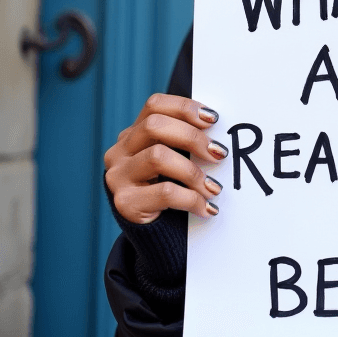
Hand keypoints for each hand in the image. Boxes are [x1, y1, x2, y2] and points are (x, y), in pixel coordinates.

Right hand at [104, 94, 227, 223]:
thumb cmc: (168, 186)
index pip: (154, 105)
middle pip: (154, 126)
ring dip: (193, 172)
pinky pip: (165, 192)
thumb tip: (220, 133)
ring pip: (157, 156)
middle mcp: (120, 151)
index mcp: (133, 134)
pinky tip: (206, 207)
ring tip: (214, 188)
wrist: (151, 231)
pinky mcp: (124, 202)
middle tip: (219, 153)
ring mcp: (117, 176)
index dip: (184, 107)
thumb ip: (185, 142)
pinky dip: (191, 199)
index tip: (214, 119)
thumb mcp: (174, 159)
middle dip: (192, 137)